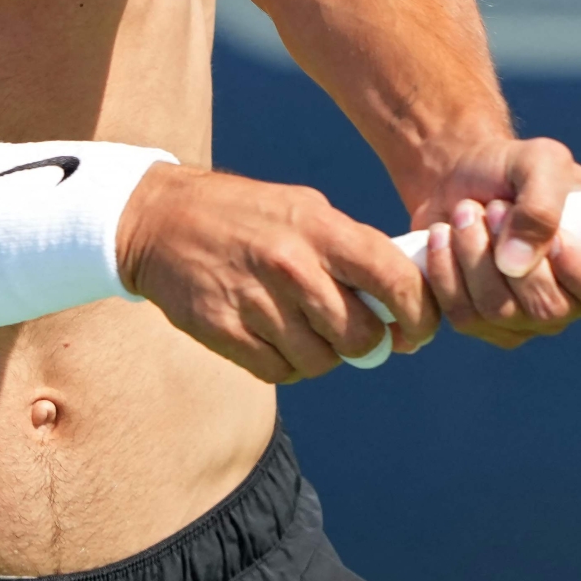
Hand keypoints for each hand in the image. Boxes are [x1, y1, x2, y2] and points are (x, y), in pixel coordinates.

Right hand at [114, 166, 435, 382]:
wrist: (162, 220)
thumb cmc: (248, 216)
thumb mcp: (306, 209)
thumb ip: (353, 252)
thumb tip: (402, 304)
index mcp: (320, 229)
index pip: (394, 280)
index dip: (418, 314)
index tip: (417, 329)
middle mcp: (291, 265)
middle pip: (360, 335)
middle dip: (367, 343)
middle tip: (358, 334)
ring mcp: (255, 301)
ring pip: (320, 361)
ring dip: (324, 355)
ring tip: (309, 330)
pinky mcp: (225, 331)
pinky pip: (279, 371)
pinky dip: (287, 364)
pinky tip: (276, 338)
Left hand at [405, 137, 580, 349]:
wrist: (460, 179)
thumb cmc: (512, 169)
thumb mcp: (539, 161)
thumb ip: (542, 204)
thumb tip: (517, 264)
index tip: (555, 237)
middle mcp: (573, 300)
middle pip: (547, 309)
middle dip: (509, 251)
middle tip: (494, 207)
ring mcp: (529, 320)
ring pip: (499, 312)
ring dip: (474, 254)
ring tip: (466, 213)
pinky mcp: (485, 324)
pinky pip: (464, 316)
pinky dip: (446, 271)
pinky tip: (443, 237)